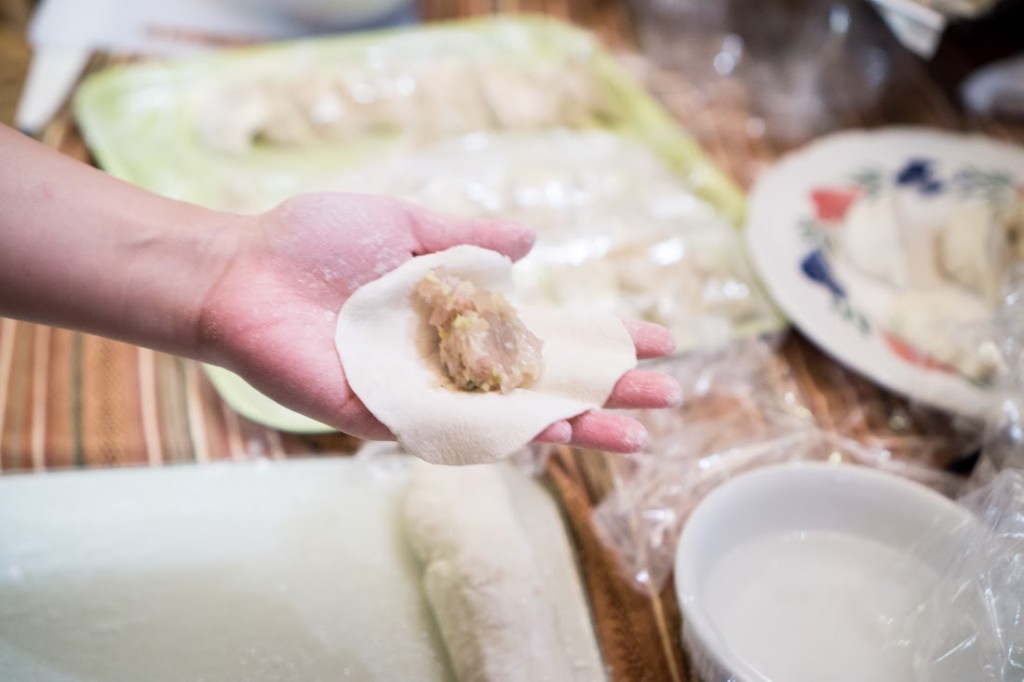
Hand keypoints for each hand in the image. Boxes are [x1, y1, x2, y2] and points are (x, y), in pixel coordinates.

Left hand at [200, 193, 679, 452]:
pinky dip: (505, 433)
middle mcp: (451, 360)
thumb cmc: (314, 243)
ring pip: (511, 418)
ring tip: (632, 432)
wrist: (241, 272)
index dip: (600, 337)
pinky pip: (455, 430)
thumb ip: (467, 239)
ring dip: (573, 424)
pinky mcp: (386, 415)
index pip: (547, 333)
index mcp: (459, 315)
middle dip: (605, 391)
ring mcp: (424, 391)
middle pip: (543, 383)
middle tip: (667, 398)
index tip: (656, 339)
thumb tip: (533, 242)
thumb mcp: (406, 226)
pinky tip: (553, 432)